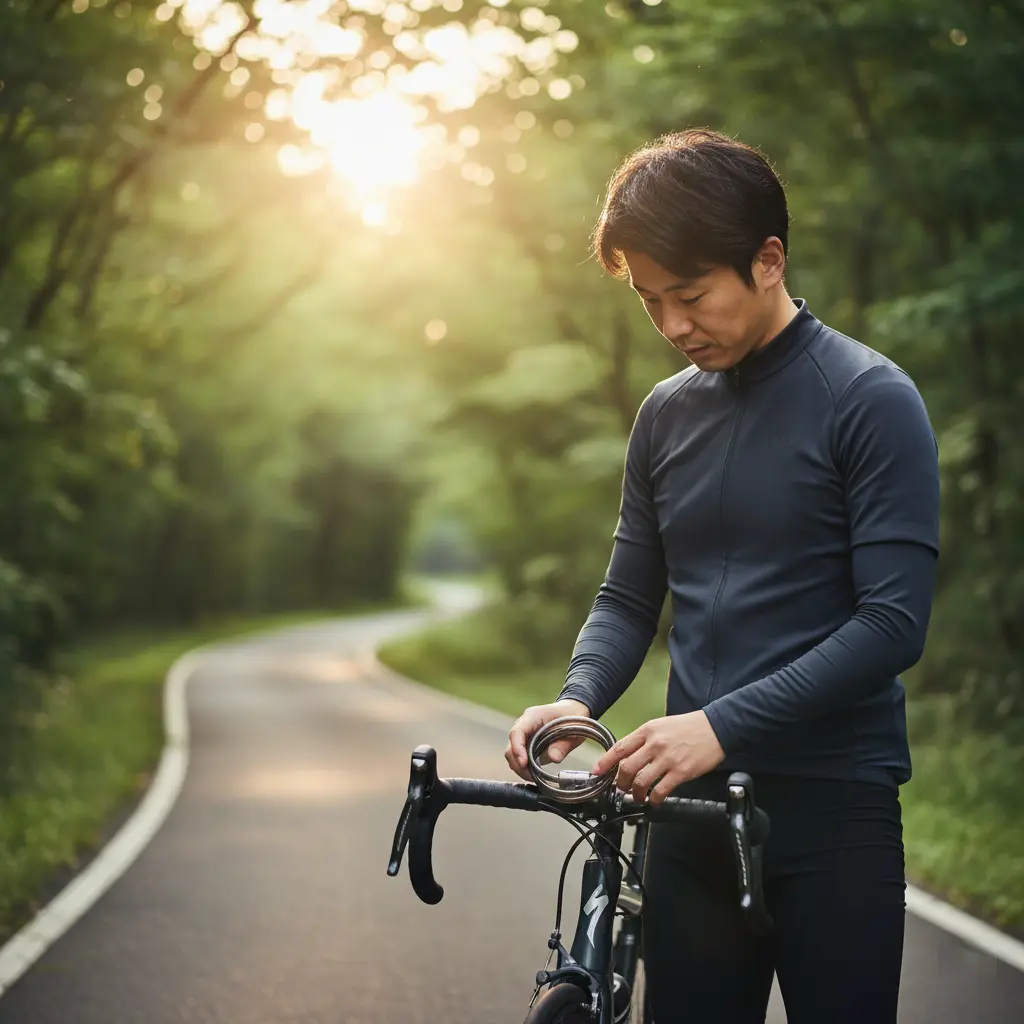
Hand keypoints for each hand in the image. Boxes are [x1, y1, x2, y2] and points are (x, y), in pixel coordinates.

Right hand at [505, 699, 590, 780]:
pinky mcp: (527, 744)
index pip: (517, 732)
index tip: (524, 763)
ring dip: (520, 768)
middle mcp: (524, 725)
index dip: (517, 748)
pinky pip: (519, 757)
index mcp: (533, 716)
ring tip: (533, 778)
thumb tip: (553, 759)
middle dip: (518, 763)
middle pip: (511, 746)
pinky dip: (523, 767)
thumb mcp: (573, 730)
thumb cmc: (573, 718)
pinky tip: (533, 774)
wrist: (573, 712)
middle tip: (531, 777)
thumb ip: (563, 744)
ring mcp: (524, 735)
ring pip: (512, 754)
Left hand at [591, 711, 724, 804]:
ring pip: (642, 782)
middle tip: (622, 788)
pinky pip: (661, 790)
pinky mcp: (681, 771)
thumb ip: (644, 739)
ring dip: (636, 794)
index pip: (620, 747)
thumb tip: (629, 756)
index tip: (598, 771)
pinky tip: (654, 800)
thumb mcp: (661, 725)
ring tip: (638, 797)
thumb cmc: (688, 727)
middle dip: (621, 783)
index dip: (605, 761)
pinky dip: (654, 799)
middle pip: (627, 768)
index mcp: (647, 731)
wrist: (715, 728)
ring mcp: (668, 759)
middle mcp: (655, 744)